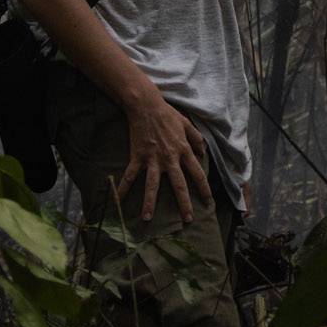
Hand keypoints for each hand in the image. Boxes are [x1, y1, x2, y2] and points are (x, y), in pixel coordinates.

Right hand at [117, 85, 212, 223]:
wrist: (146, 106)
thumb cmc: (167, 114)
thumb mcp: (187, 124)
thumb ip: (197, 138)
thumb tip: (203, 153)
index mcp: (183, 151)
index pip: (197, 173)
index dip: (204, 189)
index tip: (208, 202)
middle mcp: (170, 158)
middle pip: (179, 185)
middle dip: (184, 204)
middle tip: (188, 219)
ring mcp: (153, 159)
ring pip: (152, 185)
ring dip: (149, 202)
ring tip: (147, 218)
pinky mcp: (138, 157)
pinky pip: (130, 175)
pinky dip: (123, 188)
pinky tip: (119, 200)